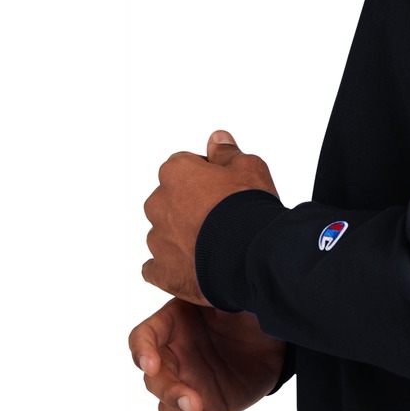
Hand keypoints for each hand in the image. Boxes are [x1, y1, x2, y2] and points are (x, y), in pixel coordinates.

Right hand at [128, 296, 288, 410]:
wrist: (276, 335)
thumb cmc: (249, 308)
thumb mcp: (235, 295)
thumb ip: (219, 294)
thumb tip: (220, 281)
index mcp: (172, 325)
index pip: (142, 339)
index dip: (142, 352)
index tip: (151, 365)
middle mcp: (173, 358)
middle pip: (155, 381)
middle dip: (171, 393)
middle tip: (195, 401)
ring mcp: (187, 385)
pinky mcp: (206, 408)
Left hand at [141, 128, 276, 303]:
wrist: (252, 255)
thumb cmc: (249, 208)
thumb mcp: (249, 167)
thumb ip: (227, 152)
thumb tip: (217, 139)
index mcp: (175, 173)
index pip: (183, 167)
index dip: (206, 178)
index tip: (224, 190)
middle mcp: (159, 204)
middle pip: (170, 201)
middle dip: (190, 209)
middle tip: (220, 221)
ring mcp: (158, 240)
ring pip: (164, 235)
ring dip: (182, 239)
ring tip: (214, 249)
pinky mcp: (163, 271)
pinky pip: (157, 269)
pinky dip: (173, 269)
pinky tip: (194, 270)